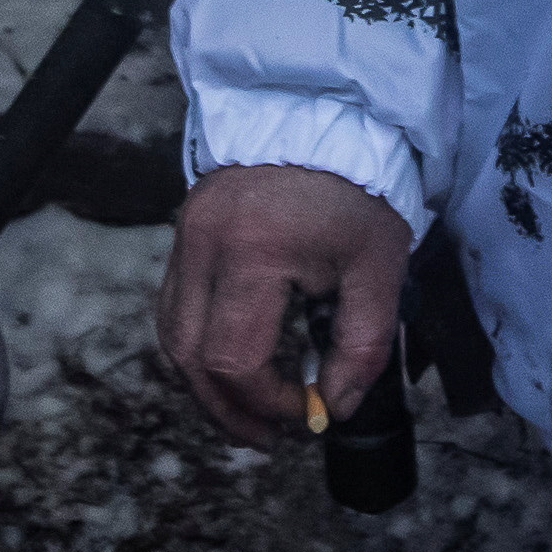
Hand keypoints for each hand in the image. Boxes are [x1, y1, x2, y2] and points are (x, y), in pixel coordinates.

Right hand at [156, 166, 408, 449]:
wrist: (325, 114)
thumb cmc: (357, 188)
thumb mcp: (378, 268)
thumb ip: (360, 345)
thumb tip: (334, 407)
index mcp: (253, 254)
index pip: (236, 360)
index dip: (269, 402)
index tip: (308, 411)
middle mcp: (204, 246)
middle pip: (190, 357)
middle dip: (227, 409)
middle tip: (266, 437)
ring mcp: (186, 237)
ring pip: (172, 336)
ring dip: (204, 383)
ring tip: (246, 411)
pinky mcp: (184, 231)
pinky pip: (174, 305)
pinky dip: (197, 344)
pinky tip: (229, 362)